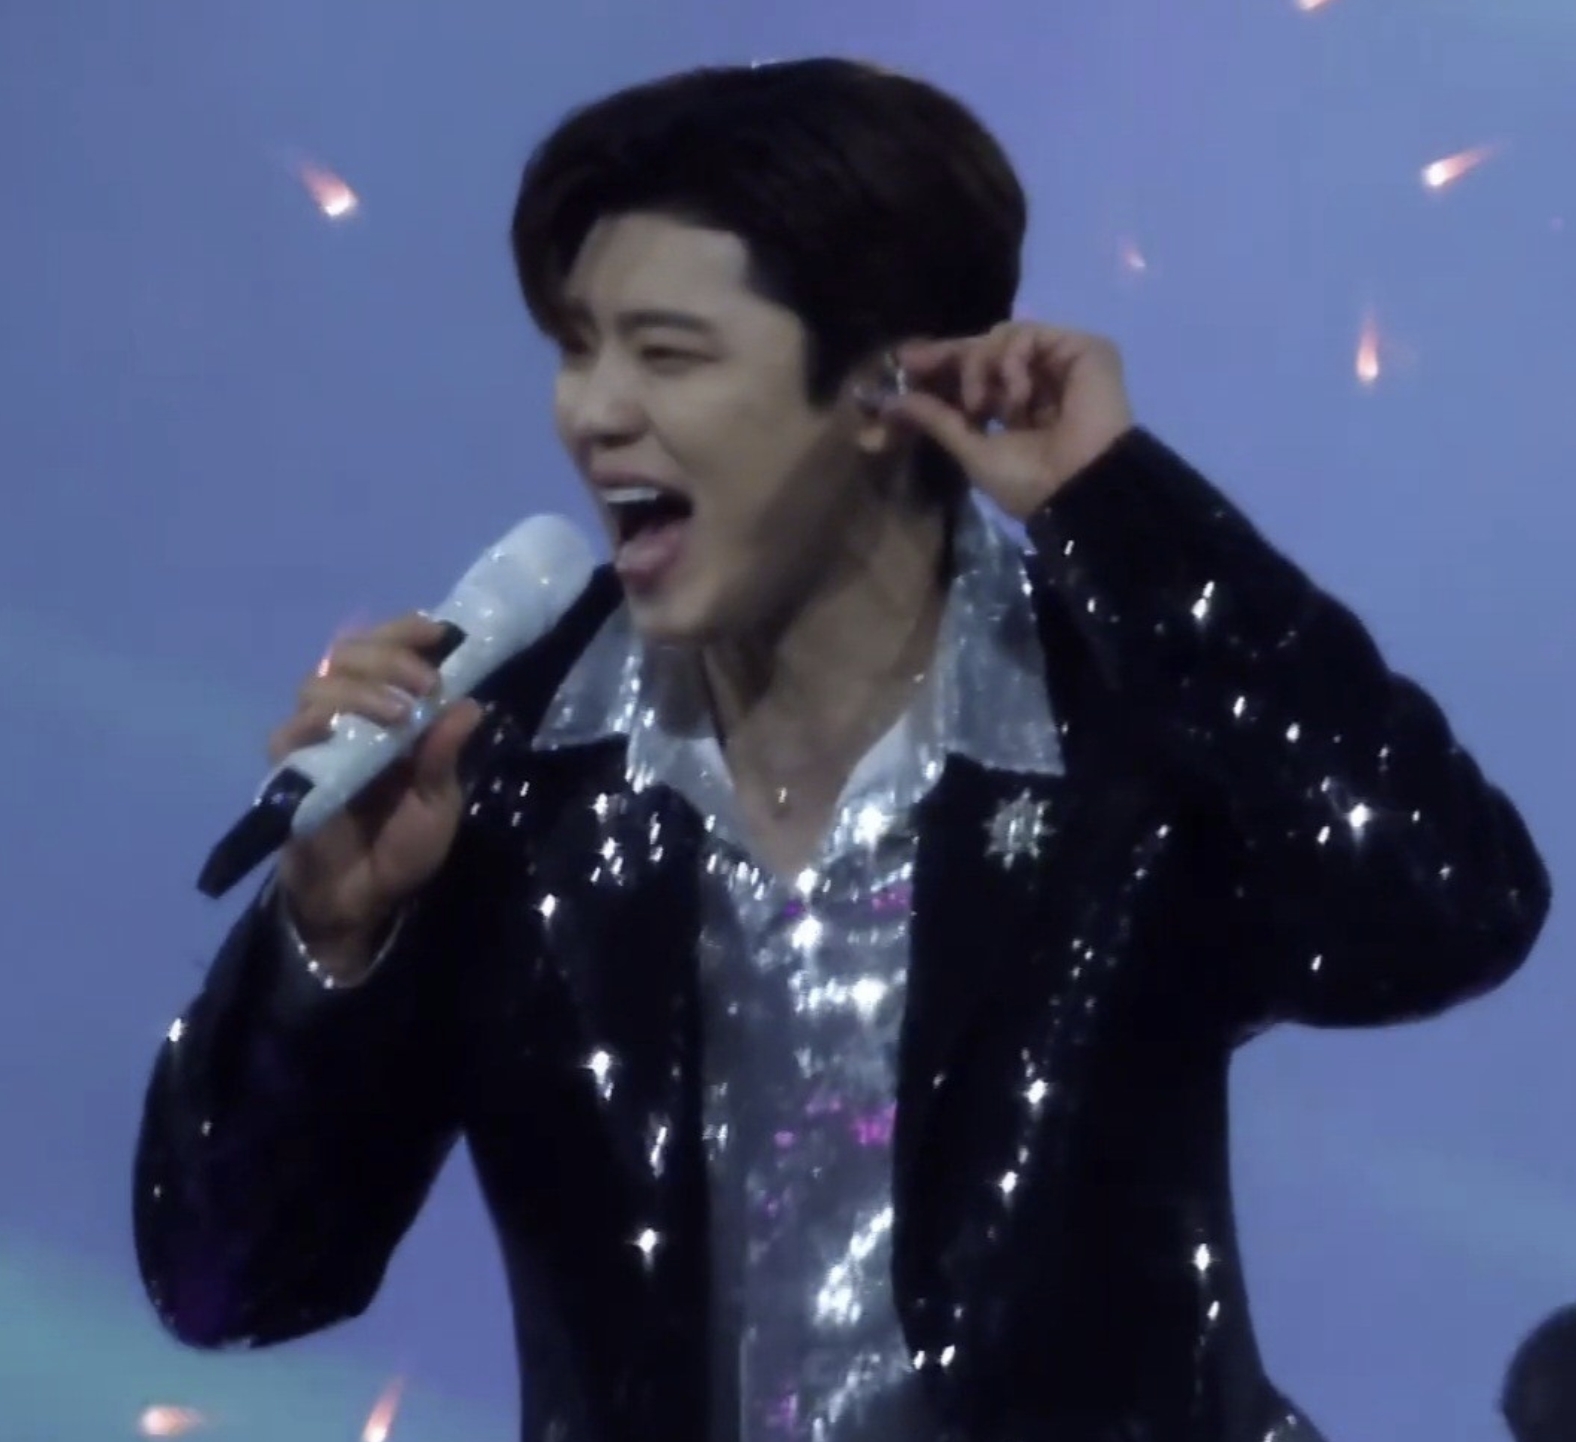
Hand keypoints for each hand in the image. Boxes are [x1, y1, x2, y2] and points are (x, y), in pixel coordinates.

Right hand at [271, 613, 483, 974]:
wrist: (364, 899)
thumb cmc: (401, 845)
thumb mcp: (438, 800)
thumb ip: (445, 754)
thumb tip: (469, 704)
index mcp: (383, 711)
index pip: (382, 651)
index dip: (404, 632)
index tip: (436, 632)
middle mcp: (343, 715)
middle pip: (345, 654)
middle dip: (389, 657)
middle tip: (425, 684)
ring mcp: (311, 739)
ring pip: (318, 684)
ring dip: (364, 690)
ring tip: (403, 715)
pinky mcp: (287, 770)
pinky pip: (290, 731)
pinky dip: (321, 721)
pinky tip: (353, 731)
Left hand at [882, 321, 1134, 520]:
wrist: (1078, 488)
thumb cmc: (1029, 481)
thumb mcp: (972, 450)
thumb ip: (937, 420)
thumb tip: (893, 401)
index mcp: (1019, 409)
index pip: (978, 374)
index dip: (943, 364)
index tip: (905, 361)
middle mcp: (1041, 382)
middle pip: (987, 349)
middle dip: (948, 356)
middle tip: (917, 363)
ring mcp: (1061, 363)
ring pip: (1002, 337)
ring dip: (981, 368)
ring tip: (985, 405)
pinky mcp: (1083, 349)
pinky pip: (1028, 334)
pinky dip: (1010, 361)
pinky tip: (1017, 395)